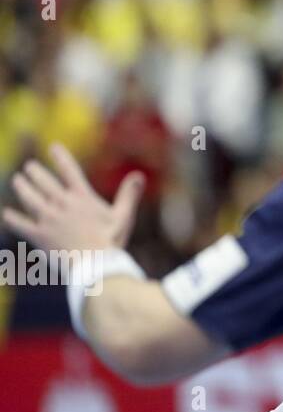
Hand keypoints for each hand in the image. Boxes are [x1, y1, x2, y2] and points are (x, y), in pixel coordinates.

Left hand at [3, 144, 144, 252]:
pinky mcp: (39, 235)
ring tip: (17, 181)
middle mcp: (62, 204)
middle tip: (29, 167)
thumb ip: (129, 194)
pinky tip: (7, 213)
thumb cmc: (111, 241)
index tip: (53, 146)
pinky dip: (13, 218)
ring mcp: (48, 219)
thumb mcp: (124, 216)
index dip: (60, 157)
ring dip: (22, 188)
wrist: (94, 265)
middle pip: (44, 182)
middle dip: (35, 172)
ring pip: (30, 198)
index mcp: (82, 197)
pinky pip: (21, 224)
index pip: (69, 170)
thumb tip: (138, 175)